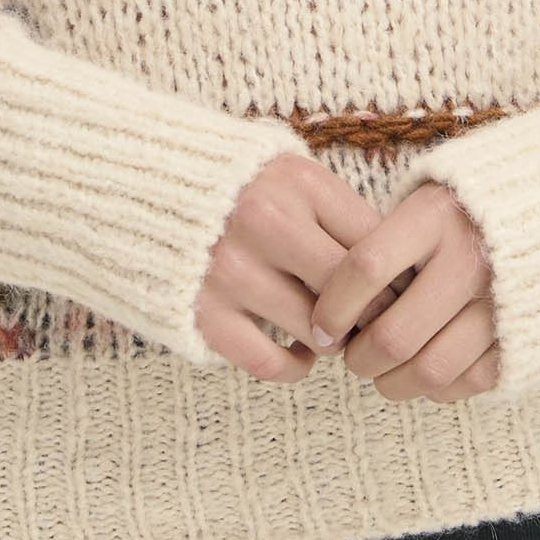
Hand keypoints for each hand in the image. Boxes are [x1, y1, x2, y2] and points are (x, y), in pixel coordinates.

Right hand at [193, 153, 396, 381]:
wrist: (138, 185)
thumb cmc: (232, 183)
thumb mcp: (287, 172)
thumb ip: (335, 210)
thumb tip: (398, 267)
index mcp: (296, 181)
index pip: (373, 243)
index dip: (396, 277)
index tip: (401, 292)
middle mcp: (266, 222)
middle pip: (352, 291)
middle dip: (371, 315)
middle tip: (374, 322)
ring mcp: (232, 270)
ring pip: (318, 330)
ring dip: (333, 339)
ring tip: (333, 332)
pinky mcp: (203, 312)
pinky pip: (270, 361)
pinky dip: (294, 367)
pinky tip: (299, 354)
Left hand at [311, 180, 500, 401]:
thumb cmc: (463, 211)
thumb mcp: (423, 201)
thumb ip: (382, 242)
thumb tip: (329, 306)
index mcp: (435, 216)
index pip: (366, 268)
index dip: (333, 306)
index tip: (320, 326)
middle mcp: (470, 258)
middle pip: (394, 334)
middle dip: (359, 358)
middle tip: (351, 355)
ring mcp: (500, 302)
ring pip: (429, 369)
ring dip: (392, 382)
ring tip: (382, 371)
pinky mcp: (521, 336)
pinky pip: (468, 382)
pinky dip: (437, 388)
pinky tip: (424, 371)